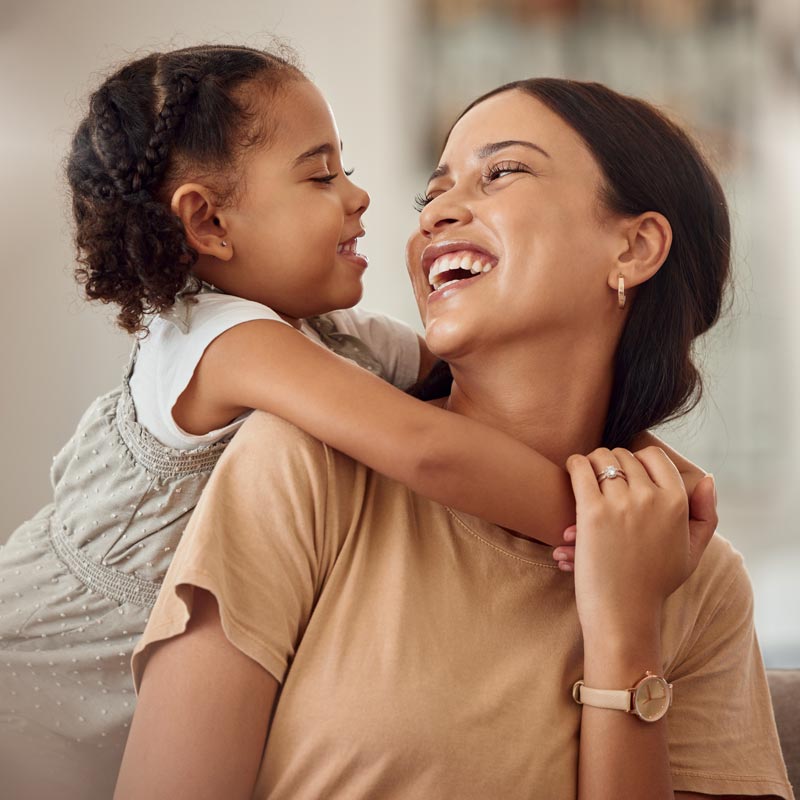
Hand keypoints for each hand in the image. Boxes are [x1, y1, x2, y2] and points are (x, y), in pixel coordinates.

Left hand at [551, 453, 715, 573]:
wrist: (624, 613)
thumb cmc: (654, 583)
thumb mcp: (692, 551)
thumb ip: (705, 513)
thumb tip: (708, 477)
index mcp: (677, 503)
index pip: (654, 456)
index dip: (638, 460)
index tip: (626, 472)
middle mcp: (652, 498)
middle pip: (624, 456)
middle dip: (612, 463)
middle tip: (602, 476)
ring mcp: (622, 504)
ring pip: (602, 458)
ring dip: (591, 462)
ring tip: (586, 474)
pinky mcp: (592, 512)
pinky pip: (580, 469)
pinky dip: (575, 464)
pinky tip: (573, 471)